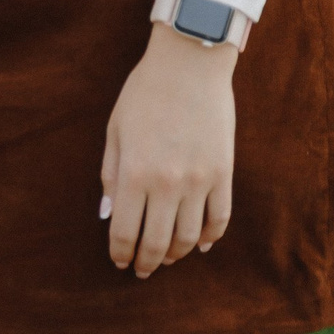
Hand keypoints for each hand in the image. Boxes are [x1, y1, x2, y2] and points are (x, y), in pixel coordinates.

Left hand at [100, 22, 236, 278]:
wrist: (190, 62)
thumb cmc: (145, 92)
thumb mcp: (116, 128)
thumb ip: (111, 173)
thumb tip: (109, 213)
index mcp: (135, 172)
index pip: (126, 232)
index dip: (121, 253)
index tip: (119, 263)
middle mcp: (168, 183)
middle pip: (157, 242)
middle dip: (147, 262)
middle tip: (142, 271)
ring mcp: (199, 181)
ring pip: (189, 237)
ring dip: (176, 254)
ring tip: (166, 258)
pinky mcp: (224, 173)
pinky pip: (220, 219)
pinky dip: (210, 238)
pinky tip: (200, 245)